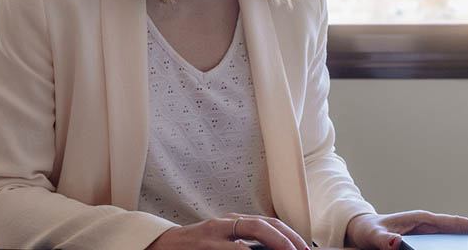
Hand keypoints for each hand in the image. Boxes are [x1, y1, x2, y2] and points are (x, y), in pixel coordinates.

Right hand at [147, 213, 309, 249]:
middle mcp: (226, 223)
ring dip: (274, 243)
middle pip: (263, 224)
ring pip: (250, 232)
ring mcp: (215, 234)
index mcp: (234, 221)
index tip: (303, 247)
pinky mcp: (206, 246)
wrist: (164, 246)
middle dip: (286, 239)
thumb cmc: (197, 246)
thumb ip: (244, 243)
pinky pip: (232, 249)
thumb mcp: (223, 239)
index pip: (268, 222)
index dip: (288, 234)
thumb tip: (273, 249)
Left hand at [344, 211, 467, 249]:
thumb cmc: (365, 231)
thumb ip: (381, 240)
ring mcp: (426, 232)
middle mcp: (426, 224)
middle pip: (460, 229)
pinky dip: (458, 246)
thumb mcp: (371, 236)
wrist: (358, 231)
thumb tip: (393, 243)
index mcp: (420, 219)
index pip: (453, 222)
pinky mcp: (423, 241)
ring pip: (454, 237)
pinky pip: (445, 244)